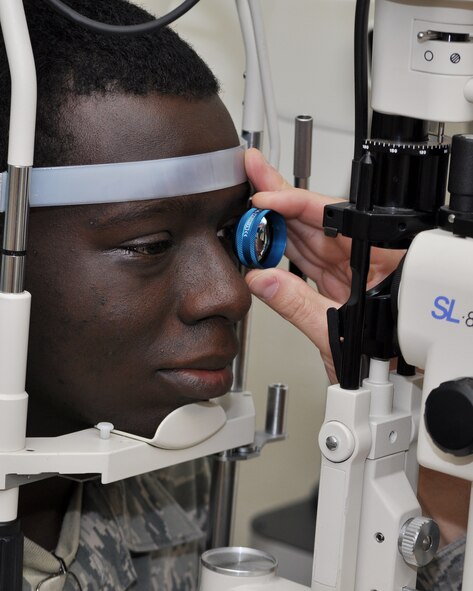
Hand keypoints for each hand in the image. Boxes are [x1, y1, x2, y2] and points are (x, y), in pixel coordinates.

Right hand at [244, 148, 403, 381]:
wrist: (387, 381)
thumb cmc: (387, 359)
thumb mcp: (339, 336)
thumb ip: (298, 306)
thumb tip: (262, 280)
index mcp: (379, 259)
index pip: (334, 218)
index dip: (295, 203)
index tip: (265, 199)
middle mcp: (362, 257)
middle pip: (316, 219)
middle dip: (280, 195)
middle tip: (252, 172)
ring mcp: (346, 270)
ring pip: (306, 235)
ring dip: (276, 219)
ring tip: (250, 198)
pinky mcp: (333, 283)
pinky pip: (303, 257)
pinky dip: (279, 247)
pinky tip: (261, 235)